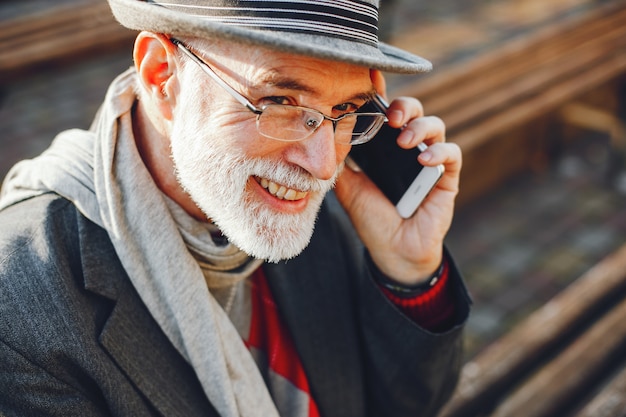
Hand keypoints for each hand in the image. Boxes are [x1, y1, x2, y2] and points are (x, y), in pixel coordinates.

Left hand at [334, 71, 461, 284]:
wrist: (392, 252)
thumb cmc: (372, 219)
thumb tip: (323, 136)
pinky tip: (423, 160)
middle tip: (392, 117)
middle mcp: (407, 149)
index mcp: (383, 147)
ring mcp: (428, 161)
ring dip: (420, 127)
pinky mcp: (446, 178)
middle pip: (413, 111)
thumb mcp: (347, 188)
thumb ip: (339, 162)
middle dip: (405, 106)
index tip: (369, 77)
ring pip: (435, 126)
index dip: (379, 94)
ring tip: (404, 141)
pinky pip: (452, 154)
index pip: (384, 113)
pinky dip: (439, 151)